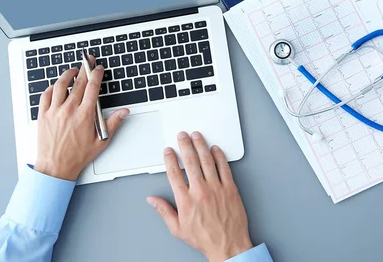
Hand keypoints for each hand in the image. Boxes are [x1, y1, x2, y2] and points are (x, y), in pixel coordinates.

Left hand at [34, 56, 129, 180]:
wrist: (55, 167)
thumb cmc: (77, 156)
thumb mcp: (101, 141)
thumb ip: (113, 123)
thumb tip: (124, 112)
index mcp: (84, 115)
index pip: (92, 87)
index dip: (96, 74)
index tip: (98, 68)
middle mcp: (69, 110)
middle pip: (78, 83)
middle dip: (85, 69)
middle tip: (87, 61)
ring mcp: (54, 111)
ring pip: (60, 85)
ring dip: (67, 75)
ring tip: (73, 70)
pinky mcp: (43, 115)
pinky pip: (46, 95)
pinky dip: (51, 87)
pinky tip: (56, 86)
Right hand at [147, 132, 252, 261]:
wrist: (228, 245)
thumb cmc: (205, 238)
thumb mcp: (178, 228)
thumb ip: (164, 211)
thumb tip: (152, 200)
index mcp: (186, 200)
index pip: (174, 173)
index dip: (170, 159)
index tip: (168, 151)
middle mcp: (200, 191)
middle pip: (190, 161)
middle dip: (185, 145)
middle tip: (182, 136)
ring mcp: (216, 188)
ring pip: (207, 160)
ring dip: (201, 145)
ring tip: (197, 136)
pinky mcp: (230, 188)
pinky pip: (224, 167)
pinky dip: (219, 156)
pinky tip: (215, 149)